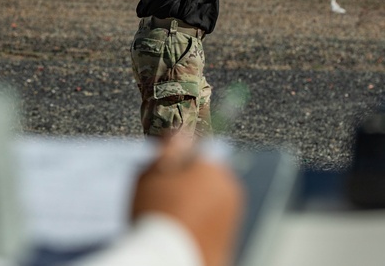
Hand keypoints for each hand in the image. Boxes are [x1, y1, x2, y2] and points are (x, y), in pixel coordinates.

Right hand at [131, 135, 244, 265]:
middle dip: (191, 183)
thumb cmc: (157, 215)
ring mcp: (232, 217)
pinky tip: (183, 232)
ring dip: (198, 204)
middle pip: (208, 177)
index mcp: (213, 168)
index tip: (164, 176)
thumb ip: (168, 149)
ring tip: (173, 219)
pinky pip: (214, 224)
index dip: (179, 162)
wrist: (171, 260)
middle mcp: (229, 189)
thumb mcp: (151, 174)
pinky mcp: (230, 240)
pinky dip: (202, 225)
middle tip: (165, 199)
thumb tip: (181, 132)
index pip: (200, 153)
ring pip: (212, 201)